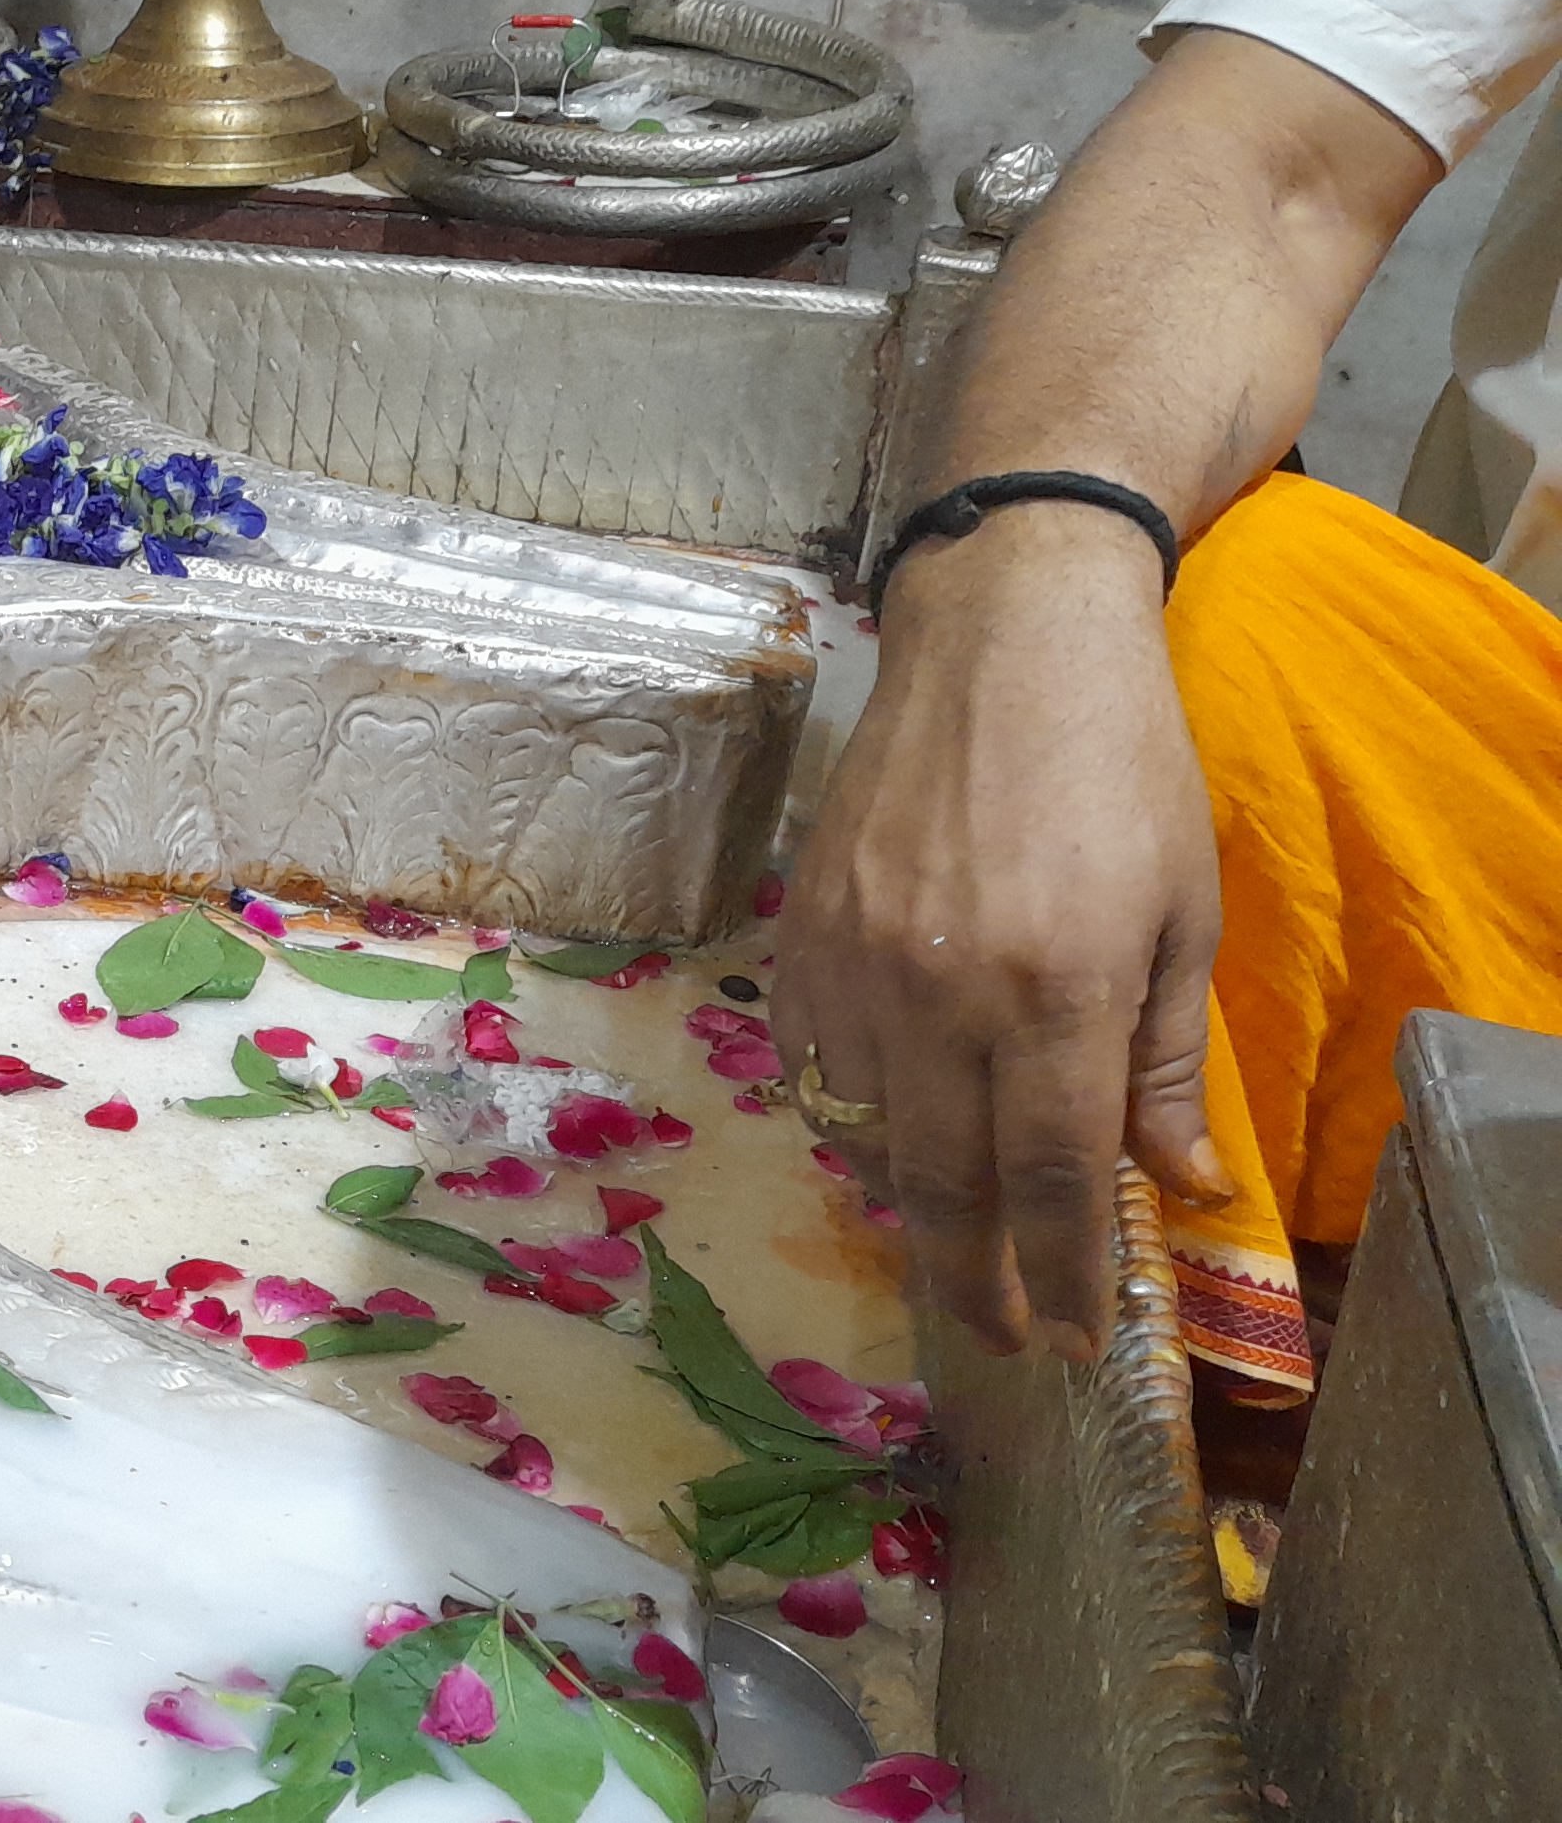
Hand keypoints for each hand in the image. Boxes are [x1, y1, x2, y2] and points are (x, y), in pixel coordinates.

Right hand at [773, 510, 1234, 1361]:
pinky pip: (813, 1061)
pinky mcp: (800, 930)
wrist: (1001, 640)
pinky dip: (853, 1108)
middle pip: (942, 1184)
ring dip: (916, 1193)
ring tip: (957, 1222)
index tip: (1073, 1341)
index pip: (1049, 1180)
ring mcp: (856, 963)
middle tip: (1005, 1332)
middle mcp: (943, 992)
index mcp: (1057, 990)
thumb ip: (1164, 1060)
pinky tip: (893, 1112)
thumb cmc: (1122, 768)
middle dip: (976, 1280)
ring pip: (869, 1130)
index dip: (1061, 1276)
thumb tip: (1177, 1186)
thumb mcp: (1184, 914)